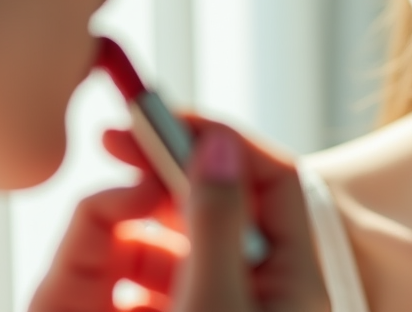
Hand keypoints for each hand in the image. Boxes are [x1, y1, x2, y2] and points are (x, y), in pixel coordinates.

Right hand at [31, 118, 327, 311]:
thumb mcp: (218, 302)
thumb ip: (217, 219)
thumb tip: (216, 137)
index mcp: (299, 272)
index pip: (268, 175)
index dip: (214, 136)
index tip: (157, 117)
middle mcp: (275, 283)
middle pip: (228, 199)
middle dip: (170, 171)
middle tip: (116, 146)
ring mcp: (241, 305)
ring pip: (196, 237)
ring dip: (152, 220)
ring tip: (113, 214)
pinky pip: (175, 278)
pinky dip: (144, 266)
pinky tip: (117, 280)